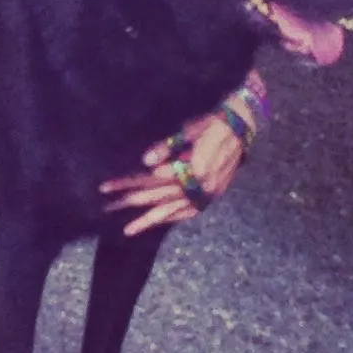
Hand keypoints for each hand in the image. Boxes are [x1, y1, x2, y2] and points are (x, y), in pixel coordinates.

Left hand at [99, 110, 246, 236]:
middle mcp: (200, 185)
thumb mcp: (188, 130)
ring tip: (129, 229)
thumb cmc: (212, 123)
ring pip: (173, 210)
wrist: (242, 126)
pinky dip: (172, 218)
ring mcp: (207, 193)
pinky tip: (158, 222)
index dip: (129, 182)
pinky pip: (190, 212)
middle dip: (133, 201)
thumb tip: (145, 162)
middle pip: (159, 196)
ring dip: (149, 219)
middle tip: (109, 208)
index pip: (153, 178)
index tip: (110, 186)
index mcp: (193, 167)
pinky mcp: (212, 195)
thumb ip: (166, 148)